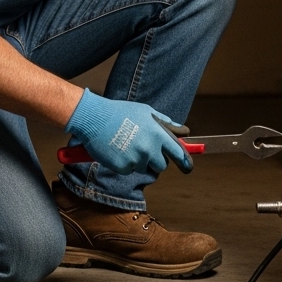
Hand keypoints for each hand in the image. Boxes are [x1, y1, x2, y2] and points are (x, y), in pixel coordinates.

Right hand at [64, 89, 191, 175]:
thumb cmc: (120, 112)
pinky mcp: (122, 167)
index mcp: (158, 134)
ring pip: (143, 167)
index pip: (178, 152)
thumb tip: (181, 130)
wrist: (94, 118)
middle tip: (143, 149)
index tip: (188, 168)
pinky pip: (128, 170)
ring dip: (137, 160)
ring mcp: (135, 159)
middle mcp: (149, 148)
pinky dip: (123, 163)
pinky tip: (116, 150)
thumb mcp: (146, 111)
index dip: (185, 161)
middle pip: (161, 165)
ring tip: (125, 144)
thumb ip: (164, 122)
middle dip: (155, 160)